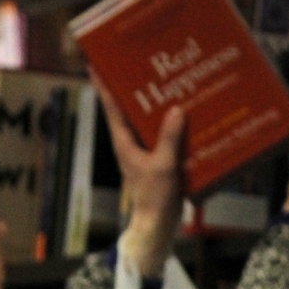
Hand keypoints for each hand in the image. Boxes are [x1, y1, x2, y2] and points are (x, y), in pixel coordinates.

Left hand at [95, 75, 184, 276]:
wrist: (158, 225)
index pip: (111, 108)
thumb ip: (169, 138)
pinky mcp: (160, 161)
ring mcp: (146, 152)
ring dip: (158, 107)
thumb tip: (176, 109)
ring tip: (171, 85)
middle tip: (143, 66)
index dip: (104, 85)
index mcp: (124, 142)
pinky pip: (167, 137)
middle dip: (135, 90)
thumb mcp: (163, 166)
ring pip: (150, 123)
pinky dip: (175, 127)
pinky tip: (191, 118)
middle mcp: (132, 144)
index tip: (97, 63)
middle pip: (130, 111)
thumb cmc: (154, 198)